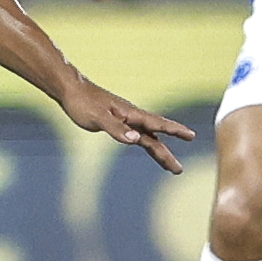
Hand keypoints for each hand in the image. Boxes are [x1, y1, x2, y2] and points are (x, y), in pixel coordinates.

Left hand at [60, 80, 195, 172]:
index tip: (191, 135)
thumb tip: (136, 139)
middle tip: (179, 170)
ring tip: (171, 167)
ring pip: (147, 138)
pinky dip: (146, 144)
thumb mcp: (98, 117)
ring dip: (159, 152)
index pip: (157, 124)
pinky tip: (150, 148)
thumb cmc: (83, 102)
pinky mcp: (117, 124)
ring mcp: (125, 120)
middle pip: (154, 137)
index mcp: (130, 114)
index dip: (174, 130)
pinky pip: (137, 136)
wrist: (70, 90)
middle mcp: (132, 117)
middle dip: (167, 153)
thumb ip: (117, 128)